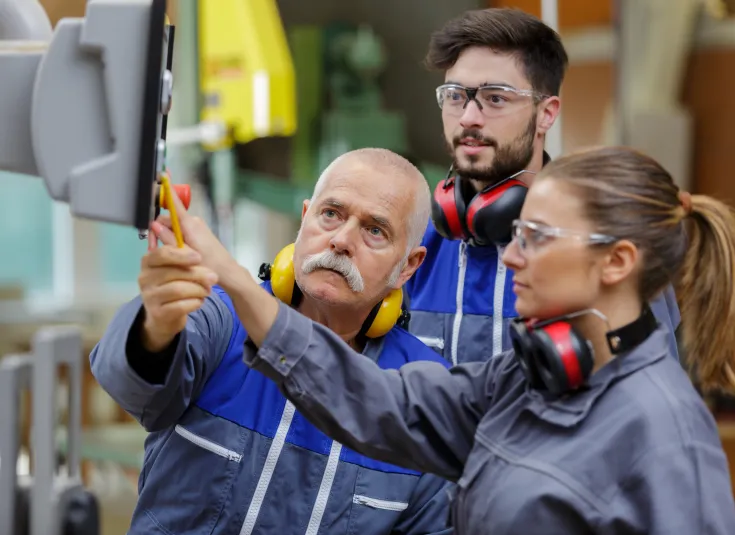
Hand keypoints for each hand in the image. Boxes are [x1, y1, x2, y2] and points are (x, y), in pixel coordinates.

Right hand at [139, 237, 217, 351]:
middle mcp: (145, 278)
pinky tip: (199, 301)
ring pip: (178, 289)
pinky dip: (195, 302)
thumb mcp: (178, 269)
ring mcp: (149, 297)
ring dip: (198, 289)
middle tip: (214, 278)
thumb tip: (198, 256)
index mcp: (149, 262)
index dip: (182, 255)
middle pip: (174, 272)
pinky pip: (181, 306)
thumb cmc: (174, 286)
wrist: (165, 317)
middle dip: (198, 274)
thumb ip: (185, 260)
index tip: (199, 258)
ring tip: (207, 291)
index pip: (162, 253)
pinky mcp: (158, 313)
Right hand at [151, 189, 239, 289]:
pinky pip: (180, 231)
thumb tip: (155, 226)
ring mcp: (196, 227)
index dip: (167, 191)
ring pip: (172, 227)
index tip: (163, 177)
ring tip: (167, 254)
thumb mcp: (186, 255)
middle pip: (168, 219)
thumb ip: (170, 240)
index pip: (175, 204)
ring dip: (166, 237)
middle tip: (154, 248)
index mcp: (190, 225)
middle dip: (158, 231)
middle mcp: (193, 222)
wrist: (228, 272)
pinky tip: (175, 252)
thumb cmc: (211, 265)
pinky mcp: (197, 233)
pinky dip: (173, 239)